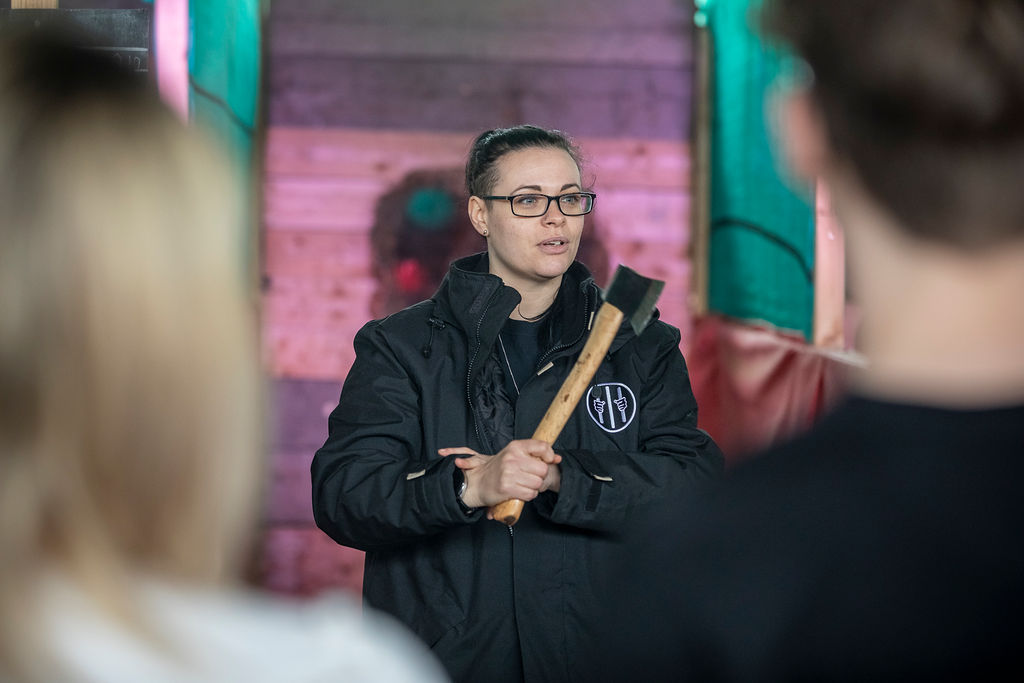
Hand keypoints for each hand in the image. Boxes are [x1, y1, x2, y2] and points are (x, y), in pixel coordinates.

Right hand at [439, 440, 561, 511]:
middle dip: (540, 476)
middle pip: (543, 469)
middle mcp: (512, 458)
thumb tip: (557, 458)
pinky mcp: (507, 488)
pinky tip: (520, 491)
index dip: (549, 455)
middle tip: (530, 477)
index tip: (548, 460)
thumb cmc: (499, 468)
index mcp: (515, 446)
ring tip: (524, 485)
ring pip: (537, 483)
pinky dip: (528, 495)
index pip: (542, 446)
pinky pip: (530, 494)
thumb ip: (536, 454)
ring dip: (534, 487)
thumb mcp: (515, 454)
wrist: (478, 482)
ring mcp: (509, 473)